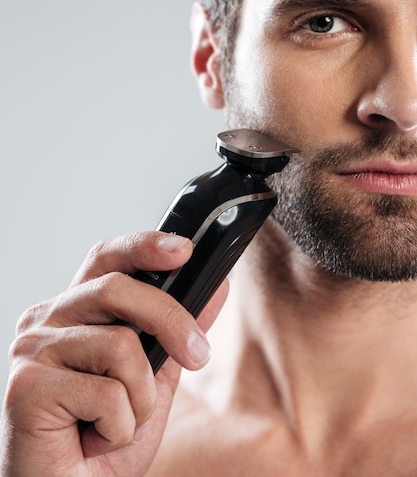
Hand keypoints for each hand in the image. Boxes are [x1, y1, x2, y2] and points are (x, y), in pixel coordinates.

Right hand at [0, 231, 228, 476]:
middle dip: (171, 320)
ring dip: (140, 397)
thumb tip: (217, 287)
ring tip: (118, 423)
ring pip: (120, 345)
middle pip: (118, 289)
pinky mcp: (27, 386)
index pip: (106, 258)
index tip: (184, 249)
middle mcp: (48, 320)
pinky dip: (120, 426)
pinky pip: (107, 392)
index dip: (143, 246)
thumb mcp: (156, 376)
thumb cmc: (104, 438)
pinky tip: (93, 439)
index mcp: (76, 311)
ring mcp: (33, 350)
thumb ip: (179, 330)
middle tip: (198, 355)